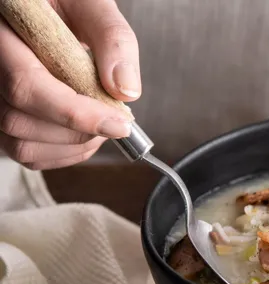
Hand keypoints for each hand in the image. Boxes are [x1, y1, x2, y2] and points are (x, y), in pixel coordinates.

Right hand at [0, 0, 139, 168]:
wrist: (45, 7)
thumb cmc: (61, 1)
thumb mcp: (88, 3)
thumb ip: (111, 38)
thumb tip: (126, 91)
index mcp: (1, 35)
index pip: (26, 85)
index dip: (75, 113)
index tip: (118, 123)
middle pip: (20, 121)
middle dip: (79, 130)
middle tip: (115, 118)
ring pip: (21, 144)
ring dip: (75, 145)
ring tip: (102, 121)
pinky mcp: (6, 116)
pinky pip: (27, 152)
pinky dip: (66, 152)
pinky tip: (86, 132)